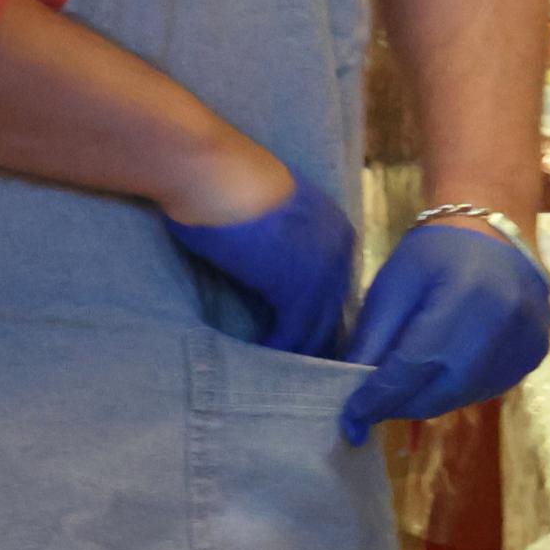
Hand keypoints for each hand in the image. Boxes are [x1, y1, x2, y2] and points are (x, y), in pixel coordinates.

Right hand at [167, 168, 360, 358]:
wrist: (210, 170)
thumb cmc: (225, 185)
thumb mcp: (269, 220)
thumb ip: (283, 250)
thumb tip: (273, 278)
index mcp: (335, 231)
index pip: (336, 289)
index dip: (321, 317)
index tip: (309, 342)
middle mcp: (339, 250)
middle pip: (334, 310)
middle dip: (320, 341)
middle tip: (305, 373)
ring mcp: (322, 269)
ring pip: (318, 326)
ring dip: (301, 354)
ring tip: (286, 379)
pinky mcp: (296, 286)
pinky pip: (294, 331)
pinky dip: (280, 350)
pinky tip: (264, 361)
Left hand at [337, 220, 549, 437]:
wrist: (497, 230)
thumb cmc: (436, 252)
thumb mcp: (393, 287)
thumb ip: (372, 342)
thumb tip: (352, 399)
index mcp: (463, 302)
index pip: (412, 369)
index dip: (378, 399)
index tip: (350, 420)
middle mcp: (502, 329)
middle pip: (440, 394)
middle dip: (401, 405)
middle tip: (375, 403)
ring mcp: (526, 344)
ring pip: (464, 397)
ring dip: (430, 400)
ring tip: (408, 386)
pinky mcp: (536, 354)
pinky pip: (488, 388)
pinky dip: (458, 389)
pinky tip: (444, 371)